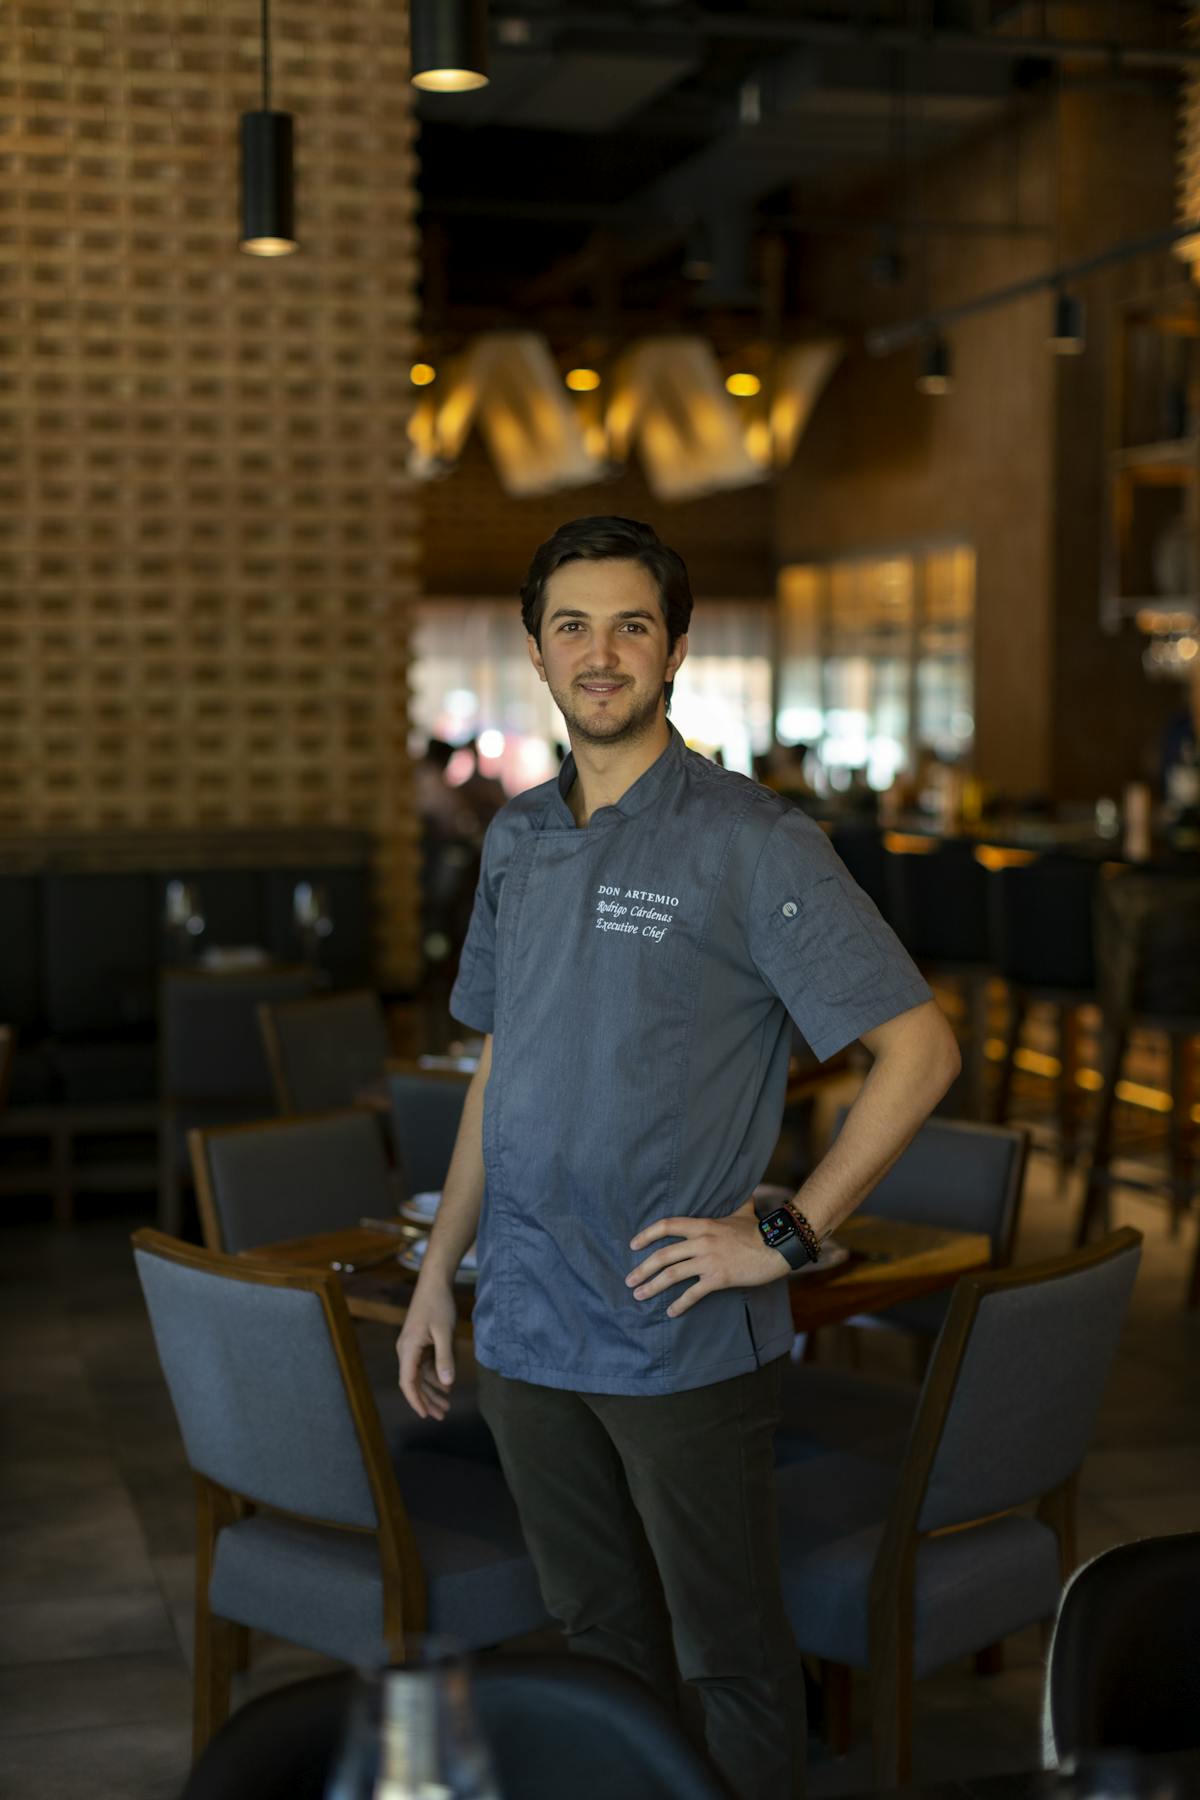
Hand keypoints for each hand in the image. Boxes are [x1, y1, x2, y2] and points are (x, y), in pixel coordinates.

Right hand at [396, 1276, 457, 1419]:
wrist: (434, 1282)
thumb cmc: (438, 1304)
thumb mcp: (444, 1332)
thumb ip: (445, 1358)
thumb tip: (447, 1384)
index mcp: (408, 1348)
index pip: (408, 1382)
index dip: (416, 1400)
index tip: (425, 1415)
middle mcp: (406, 1350)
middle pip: (414, 1382)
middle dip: (427, 1400)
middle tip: (442, 1416)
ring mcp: (412, 1347)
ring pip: (420, 1376)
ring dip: (432, 1390)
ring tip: (446, 1406)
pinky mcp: (420, 1343)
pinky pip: (425, 1366)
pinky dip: (435, 1377)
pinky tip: (446, 1386)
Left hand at [626, 1198, 784, 1318]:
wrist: (778, 1247)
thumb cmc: (760, 1231)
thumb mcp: (744, 1212)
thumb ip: (737, 1203)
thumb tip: (745, 1191)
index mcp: (703, 1225)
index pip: (667, 1225)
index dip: (647, 1234)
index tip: (633, 1245)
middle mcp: (702, 1241)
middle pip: (663, 1255)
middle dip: (643, 1268)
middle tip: (629, 1279)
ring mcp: (709, 1260)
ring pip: (672, 1274)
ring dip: (653, 1286)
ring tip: (639, 1295)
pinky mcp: (719, 1278)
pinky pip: (693, 1293)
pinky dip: (680, 1304)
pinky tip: (671, 1312)